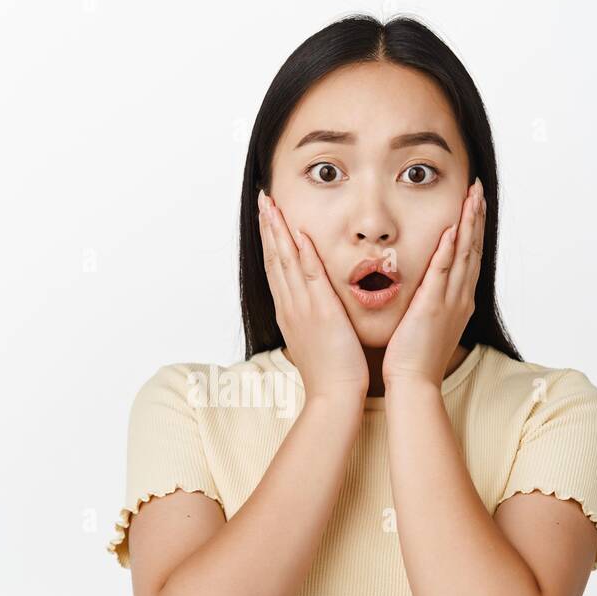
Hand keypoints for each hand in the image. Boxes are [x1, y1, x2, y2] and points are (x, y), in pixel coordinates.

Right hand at [257, 189, 368, 400]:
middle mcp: (290, 306)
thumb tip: (315, 309)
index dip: (270, 241)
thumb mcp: (317, 340)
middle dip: (268, 227)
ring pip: (286, 261)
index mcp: (289, 312)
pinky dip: (302, 253)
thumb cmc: (331, 373)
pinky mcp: (320, 311)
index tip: (267, 217)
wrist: (334, 396)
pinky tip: (299, 232)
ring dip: (278, 230)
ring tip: (271, 205)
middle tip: (263, 199)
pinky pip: (309, 276)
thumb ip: (313, 319)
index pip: (276, 269)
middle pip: (274, 258)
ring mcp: (302, 308)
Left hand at [382, 178, 485, 389]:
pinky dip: (449, 250)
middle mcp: (460, 298)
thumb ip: (428, 302)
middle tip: (478, 189)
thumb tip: (423, 290)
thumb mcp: (425, 324)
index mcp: (458, 301)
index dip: (472, 229)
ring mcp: (450, 302)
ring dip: (468, 224)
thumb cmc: (414, 358)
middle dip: (476, 217)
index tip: (474, 204)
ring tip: (472, 197)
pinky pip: (443, 273)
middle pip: (473, 249)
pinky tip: (453, 229)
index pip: (468, 256)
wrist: (414, 383)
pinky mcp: (432, 307)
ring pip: (464, 255)